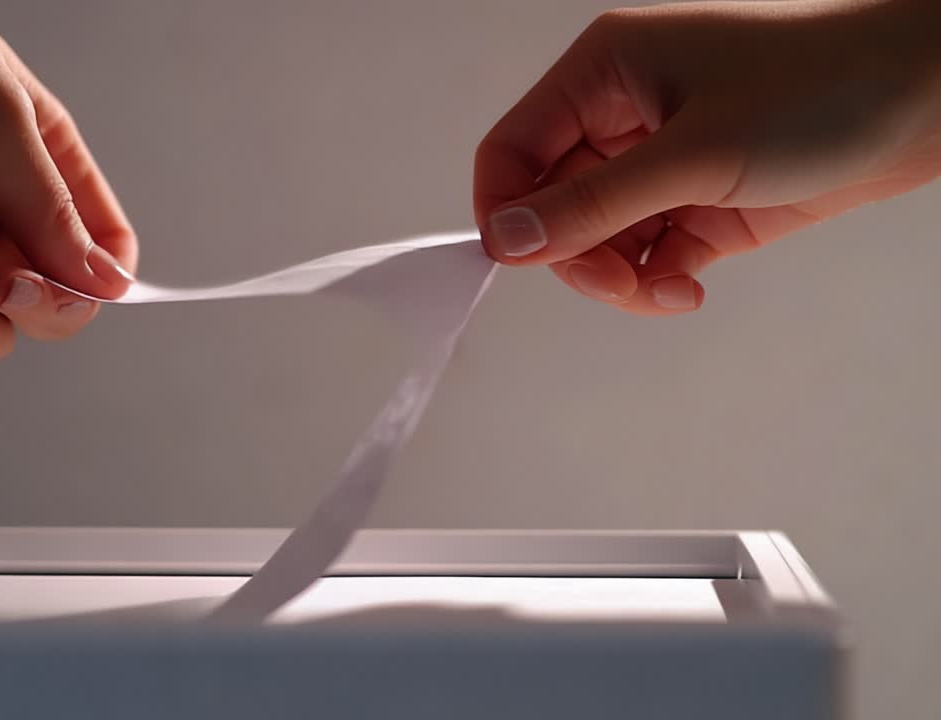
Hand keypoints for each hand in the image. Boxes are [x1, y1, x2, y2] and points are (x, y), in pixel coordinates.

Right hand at [474, 0, 940, 314]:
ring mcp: (662, 161)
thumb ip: (592, 204)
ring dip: (620, 278)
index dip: (506, 212)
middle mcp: (623, 115)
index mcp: (603, 73)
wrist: (932, 98)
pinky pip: (646, 254)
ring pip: (598, 239)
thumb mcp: (695, 153)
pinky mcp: (700, 200)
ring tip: (670, 290)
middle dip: (578, 256)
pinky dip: (656, 282)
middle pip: (552, 206)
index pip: (512, 151)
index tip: (523, 264)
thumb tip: (505, 242)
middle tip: (620, 283)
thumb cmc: (826, 85)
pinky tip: (687, 290)